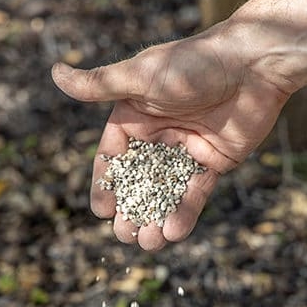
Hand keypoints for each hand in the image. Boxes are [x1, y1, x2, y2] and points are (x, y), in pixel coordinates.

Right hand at [51, 25, 290, 250]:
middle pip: (138, 180)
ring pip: (166, 191)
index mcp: (135, 114)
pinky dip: (185, 212)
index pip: (113, 155)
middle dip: (131, 209)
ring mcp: (187, 149)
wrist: (253, 64)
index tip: (102, 211)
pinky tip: (174, 232)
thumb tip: (54, 73)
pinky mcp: (215, 161)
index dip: (105, 183)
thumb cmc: (194, 62)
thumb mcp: (140, 76)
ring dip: (156, 218)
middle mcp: (159, 133)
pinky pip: (195, 192)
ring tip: (147, 243)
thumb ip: (99, 85)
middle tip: (125, 235)